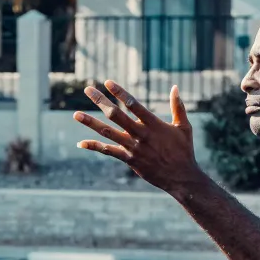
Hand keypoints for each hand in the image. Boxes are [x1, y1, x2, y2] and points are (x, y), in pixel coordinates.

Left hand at [74, 81, 203, 198]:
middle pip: (116, 115)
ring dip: (91, 123)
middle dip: (100, 101)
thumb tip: (175, 88)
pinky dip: (95, 147)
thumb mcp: (184, 127)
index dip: (119, 93)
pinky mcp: (129, 160)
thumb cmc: (184, 150)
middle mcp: (140, 134)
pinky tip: (81, 143)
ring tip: (75, 114)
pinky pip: (109, 152)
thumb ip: (178, 107)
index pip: (133, 104)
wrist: (180, 177)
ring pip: (108, 132)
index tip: (107, 83)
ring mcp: (133, 147)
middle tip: (87, 89)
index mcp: (153, 124)